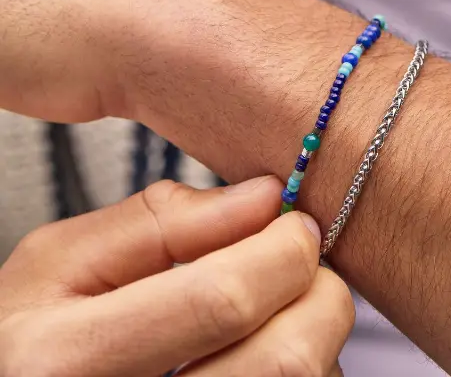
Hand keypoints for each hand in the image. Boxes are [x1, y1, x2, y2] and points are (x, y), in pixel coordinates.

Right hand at [0, 177, 353, 376]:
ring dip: (315, 337)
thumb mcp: (58, 264)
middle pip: (282, 362)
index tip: (295, 221)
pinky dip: (302, 375)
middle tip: (301, 261)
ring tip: (278, 307)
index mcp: (68, 362)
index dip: (281, 250)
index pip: (223, 300)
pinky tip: (263, 353)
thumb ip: (158, 222)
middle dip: (317, 293)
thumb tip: (266, 196)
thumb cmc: (27, 339)